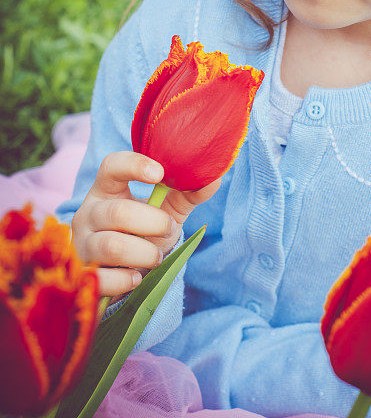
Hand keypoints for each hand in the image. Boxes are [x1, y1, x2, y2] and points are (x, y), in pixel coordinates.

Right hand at [70, 150, 221, 297]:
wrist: (122, 271)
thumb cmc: (143, 233)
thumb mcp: (165, 211)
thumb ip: (186, 195)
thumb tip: (213, 178)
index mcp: (107, 190)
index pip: (111, 166)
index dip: (134, 165)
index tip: (160, 173)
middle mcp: (89, 214)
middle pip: (117, 212)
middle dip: (153, 222)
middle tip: (168, 229)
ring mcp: (82, 245)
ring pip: (111, 246)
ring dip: (144, 253)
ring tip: (155, 256)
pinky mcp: (82, 276)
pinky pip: (103, 279)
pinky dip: (126, 280)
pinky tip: (136, 277)